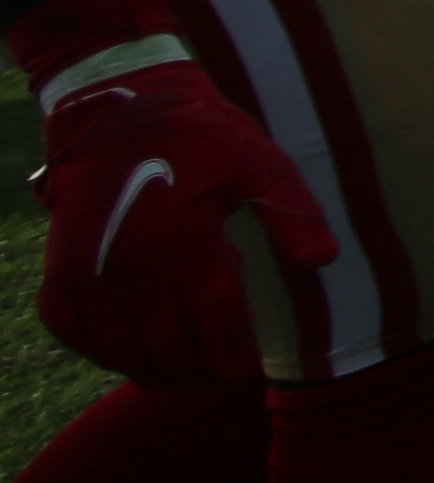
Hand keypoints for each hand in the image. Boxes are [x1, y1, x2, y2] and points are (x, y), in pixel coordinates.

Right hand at [24, 4, 334, 388]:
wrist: (119, 107)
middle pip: (168, 353)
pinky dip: (100, 351)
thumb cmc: (200, 135)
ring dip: (153, 371)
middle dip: (199, 374)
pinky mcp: (59, 270)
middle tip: (218, 376)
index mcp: (185, 248)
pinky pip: (72, 332)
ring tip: (182, 373)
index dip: (232, 359)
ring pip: (120, 352)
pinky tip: (126, 352)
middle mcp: (131, 270)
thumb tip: (325, 261)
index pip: (214, 331)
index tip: (247, 369)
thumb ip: (294, 215)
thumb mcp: (260, 164)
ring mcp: (88, 275)